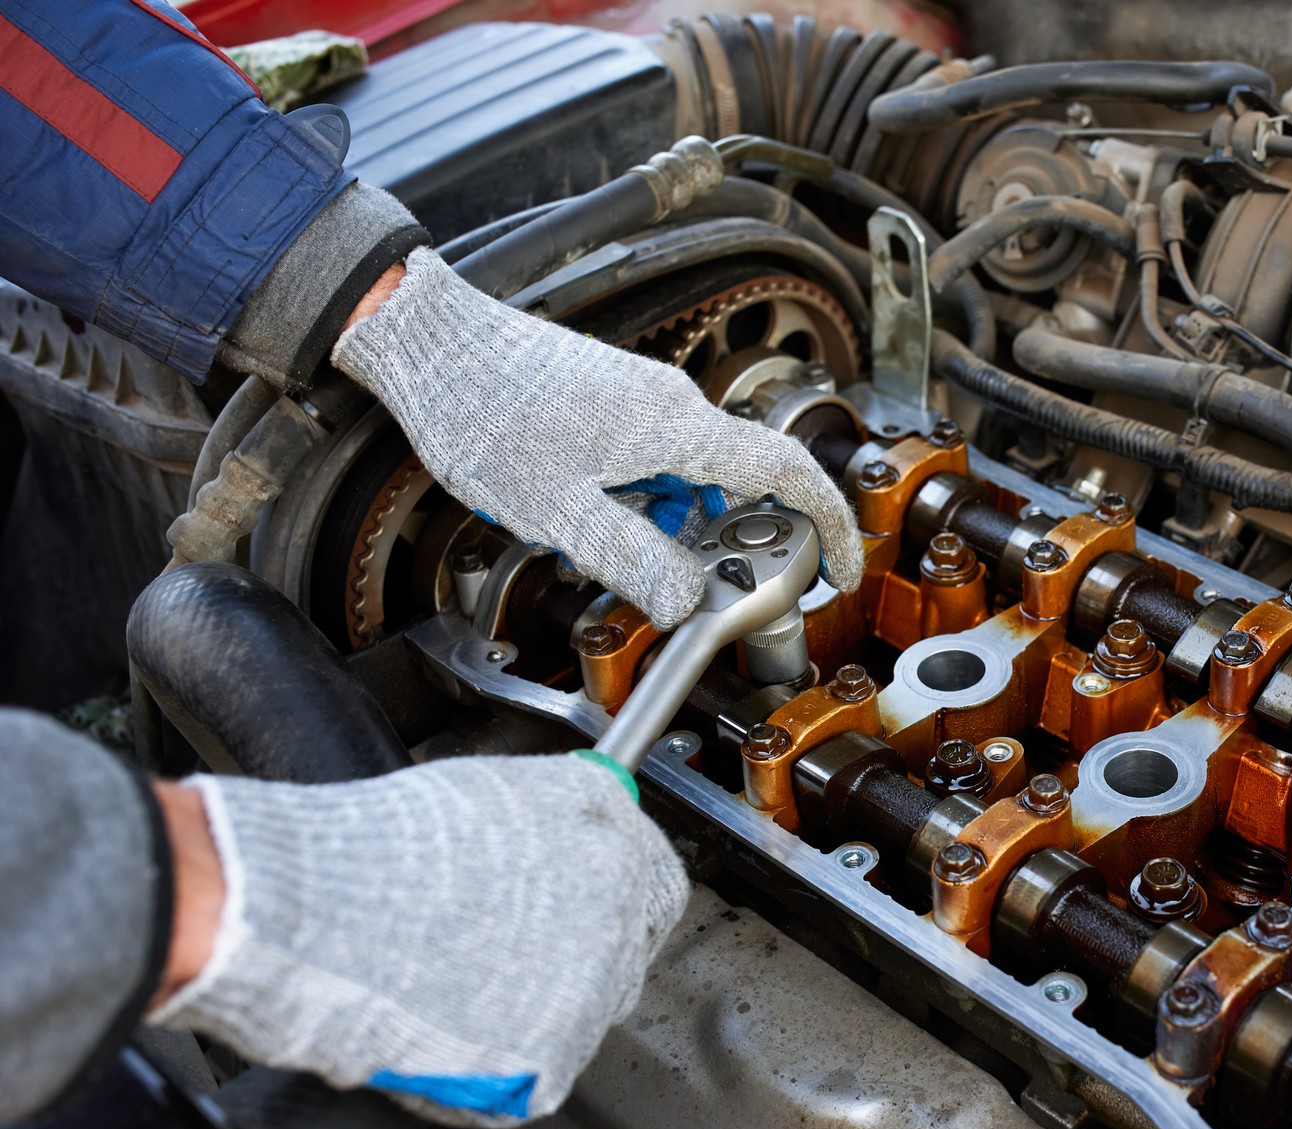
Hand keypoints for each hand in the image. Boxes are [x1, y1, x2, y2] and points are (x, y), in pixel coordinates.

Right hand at [149, 753, 687, 1127]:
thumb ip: (551, 814)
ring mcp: (595, 982)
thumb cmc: (374, 849)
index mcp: (603, 823)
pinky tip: (450, 1026)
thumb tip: (564, 826)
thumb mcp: (485, 793)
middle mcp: (616, 900)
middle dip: (582, 950)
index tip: (590, 905)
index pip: (653, 874)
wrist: (320, 915)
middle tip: (509, 952)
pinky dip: (505, 1061)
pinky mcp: (557, 1057)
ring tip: (458, 986)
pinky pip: (545, 1067)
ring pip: (589, 1008)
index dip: (616, 894)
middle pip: (629, 943)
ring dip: (541, 1004)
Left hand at [331, 248, 863, 627]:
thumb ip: (635, 560)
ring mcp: (645, 398)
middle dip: (723, 542)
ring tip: (606, 544)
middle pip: (738, 484)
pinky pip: (656, 460)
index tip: (839, 563)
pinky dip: (644, 500)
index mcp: (675, 428)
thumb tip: (687, 602)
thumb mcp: (560, 512)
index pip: (785, 471)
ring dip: (671, 524)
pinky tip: (589, 515)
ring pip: (691, 477)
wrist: (431, 342)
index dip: (826, 521)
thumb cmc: (484, 413)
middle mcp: (672, 404)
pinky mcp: (617, 400)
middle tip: (687, 585)